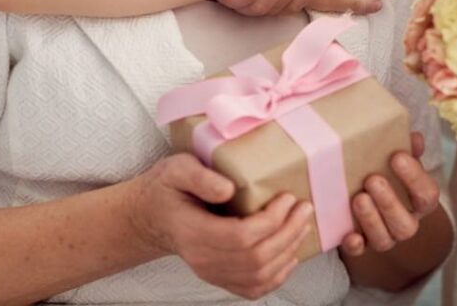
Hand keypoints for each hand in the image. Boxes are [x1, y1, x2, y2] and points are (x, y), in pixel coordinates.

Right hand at [126, 153, 313, 298]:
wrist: (151, 216)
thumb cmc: (167, 187)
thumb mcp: (177, 169)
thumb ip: (200, 177)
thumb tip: (228, 189)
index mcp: (193, 232)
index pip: (241, 237)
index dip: (271, 221)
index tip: (288, 198)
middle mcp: (202, 260)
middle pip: (255, 258)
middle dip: (288, 233)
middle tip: (305, 207)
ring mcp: (210, 272)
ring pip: (258, 276)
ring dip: (288, 252)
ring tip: (303, 225)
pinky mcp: (218, 277)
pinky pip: (252, 288)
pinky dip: (277, 276)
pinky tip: (290, 255)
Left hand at [340, 132, 439, 257]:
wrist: (372, 190)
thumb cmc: (390, 170)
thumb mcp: (401, 158)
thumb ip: (408, 148)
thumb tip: (415, 138)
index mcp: (420, 201)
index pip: (427, 195)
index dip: (414, 177)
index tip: (397, 156)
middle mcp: (406, 222)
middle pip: (406, 226)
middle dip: (389, 203)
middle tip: (372, 179)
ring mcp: (385, 236)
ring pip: (384, 240)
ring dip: (371, 220)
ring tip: (358, 197)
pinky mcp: (363, 244)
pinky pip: (360, 252)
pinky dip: (355, 245)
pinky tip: (350, 235)